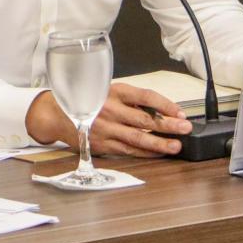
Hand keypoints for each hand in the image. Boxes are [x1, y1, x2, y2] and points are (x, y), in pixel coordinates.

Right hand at [26, 82, 192, 156]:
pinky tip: (158, 153)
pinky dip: (145, 152)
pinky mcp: (103, 145)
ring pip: (137, 138)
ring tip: (176, 146)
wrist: (57, 114)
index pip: (146, 96)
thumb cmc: (87, 99)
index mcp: (114, 92)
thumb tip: (160, 109)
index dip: (165, 104)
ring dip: (159, 143)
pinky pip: (128, 150)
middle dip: (168, 125)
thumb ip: (131, 99)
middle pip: (144, 119)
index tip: (180, 111)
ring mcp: (106, 130)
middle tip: (186, 128)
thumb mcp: (108, 89)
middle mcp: (110, 110)